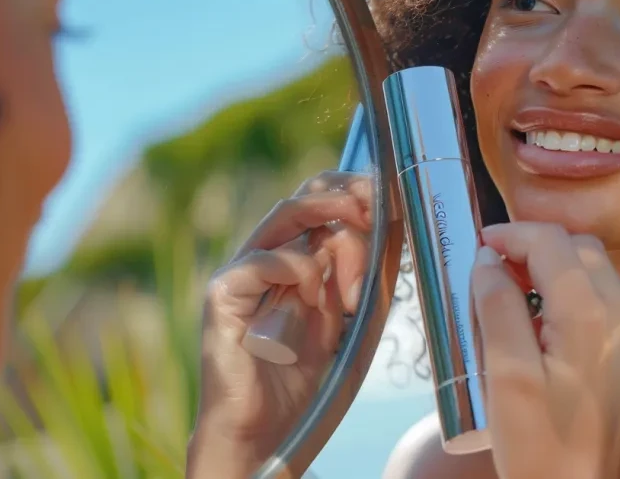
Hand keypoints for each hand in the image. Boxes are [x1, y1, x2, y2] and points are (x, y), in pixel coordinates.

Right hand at [187, 172, 372, 477]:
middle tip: (380, 213)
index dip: (357, 190)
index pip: (324, 199)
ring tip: (355, 286)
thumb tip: (395, 226)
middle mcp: (267, 253)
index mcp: (296, 255)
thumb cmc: (306, 378)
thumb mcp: (352, 317)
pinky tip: (317, 300)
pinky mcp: (224, 292)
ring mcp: (243, 268)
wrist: (266, 431)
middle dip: (351, 196)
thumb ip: (368, 274)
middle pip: (307, 194)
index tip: (392, 201)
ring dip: (339, 241)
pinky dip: (302, 270)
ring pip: (292, 215)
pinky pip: (268, 257)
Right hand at [472, 222, 619, 478]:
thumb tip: (488, 260)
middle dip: (534, 248)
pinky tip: (543, 325)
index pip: (553, 243)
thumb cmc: (540, 449)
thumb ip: (497, 307)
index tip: (479, 245)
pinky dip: (574, 295)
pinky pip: (607, 302)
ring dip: (554, 269)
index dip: (512, 234)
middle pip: (580, 249)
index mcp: (594, 317)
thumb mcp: (506, 377)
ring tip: (513, 297)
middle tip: (493, 270)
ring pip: (597, 271)